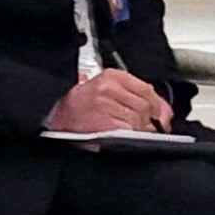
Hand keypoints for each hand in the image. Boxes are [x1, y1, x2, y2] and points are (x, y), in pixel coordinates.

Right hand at [46, 68, 172, 135]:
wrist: (51, 119)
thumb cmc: (77, 108)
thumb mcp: (104, 91)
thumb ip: (133, 95)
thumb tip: (163, 112)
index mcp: (111, 77)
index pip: (148, 90)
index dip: (158, 106)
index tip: (161, 116)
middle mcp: (109, 89)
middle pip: (146, 107)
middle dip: (146, 121)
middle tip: (137, 128)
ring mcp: (107, 106)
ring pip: (139, 121)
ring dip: (136, 130)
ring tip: (121, 131)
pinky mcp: (105, 124)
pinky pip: (129, 132)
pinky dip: (127, 137)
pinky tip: (116, 137)